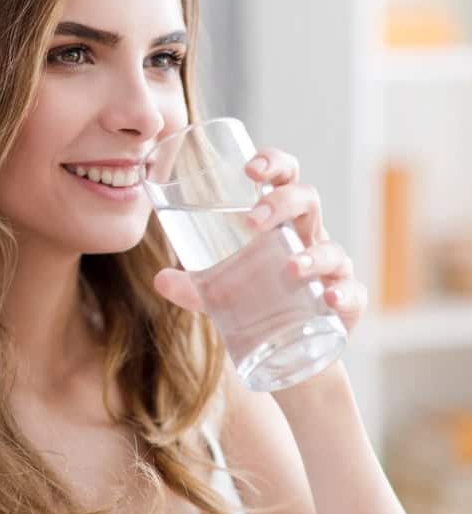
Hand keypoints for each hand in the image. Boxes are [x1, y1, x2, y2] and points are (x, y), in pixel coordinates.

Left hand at [153, 146, 367, 332]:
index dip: (273, 163)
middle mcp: (308, 238)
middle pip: (308, 200)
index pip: (283, 177)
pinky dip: (344, 294)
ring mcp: (330, 270)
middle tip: (253, 220)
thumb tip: (161, 279)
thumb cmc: (255, 301)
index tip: (249, 168)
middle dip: (284, 201)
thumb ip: (192, 285)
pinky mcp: (343, 304)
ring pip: (332, 248)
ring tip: (291, 268)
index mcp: (280, 222)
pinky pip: (352, 293)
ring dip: (314, 254)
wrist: (285, 349)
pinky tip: (329, 300)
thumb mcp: (218, 292)